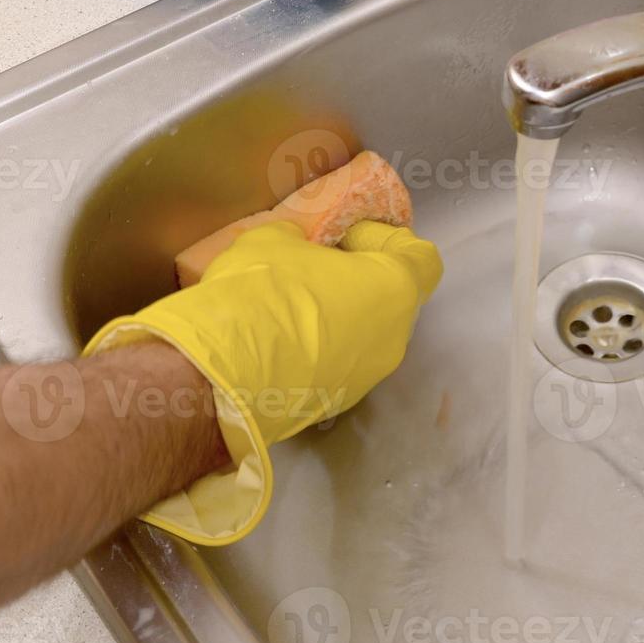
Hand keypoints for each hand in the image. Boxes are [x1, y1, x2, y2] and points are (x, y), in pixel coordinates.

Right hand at [84, 220, 442, 544]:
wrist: (223, 374)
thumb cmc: (265, 291)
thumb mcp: (274, 240)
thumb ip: (299, 239)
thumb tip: (296, 246)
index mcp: (395, 289)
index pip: (420, 259)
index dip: (388, 241)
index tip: (349, 236)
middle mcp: (394, 338)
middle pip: (392, 299)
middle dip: (359, 281)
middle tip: (316, 267)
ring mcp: (368, 378)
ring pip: (364, 337)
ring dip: (338, 319)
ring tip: (291, 306)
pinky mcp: (335, 405)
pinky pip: (336, 366)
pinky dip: (318, 351)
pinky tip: (278, 340)